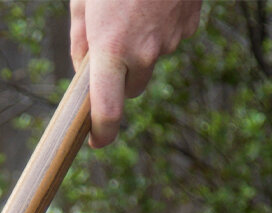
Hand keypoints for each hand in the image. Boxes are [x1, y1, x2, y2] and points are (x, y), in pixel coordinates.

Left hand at [69, 0, 201, 146]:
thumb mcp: (84, 0)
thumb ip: (80, 39)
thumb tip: (83, 68)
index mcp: (112, 50)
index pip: (108, 111)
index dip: (102, 133)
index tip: (95, 140)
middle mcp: (144, 52)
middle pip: (132, 88)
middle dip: (120, 76)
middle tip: (110, 45)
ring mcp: (172, 40)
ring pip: (152, 61)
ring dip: (141, 49)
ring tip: (133, 11)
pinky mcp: (190, 24)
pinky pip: (171, 38)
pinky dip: (161, 28)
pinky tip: (154, 1)